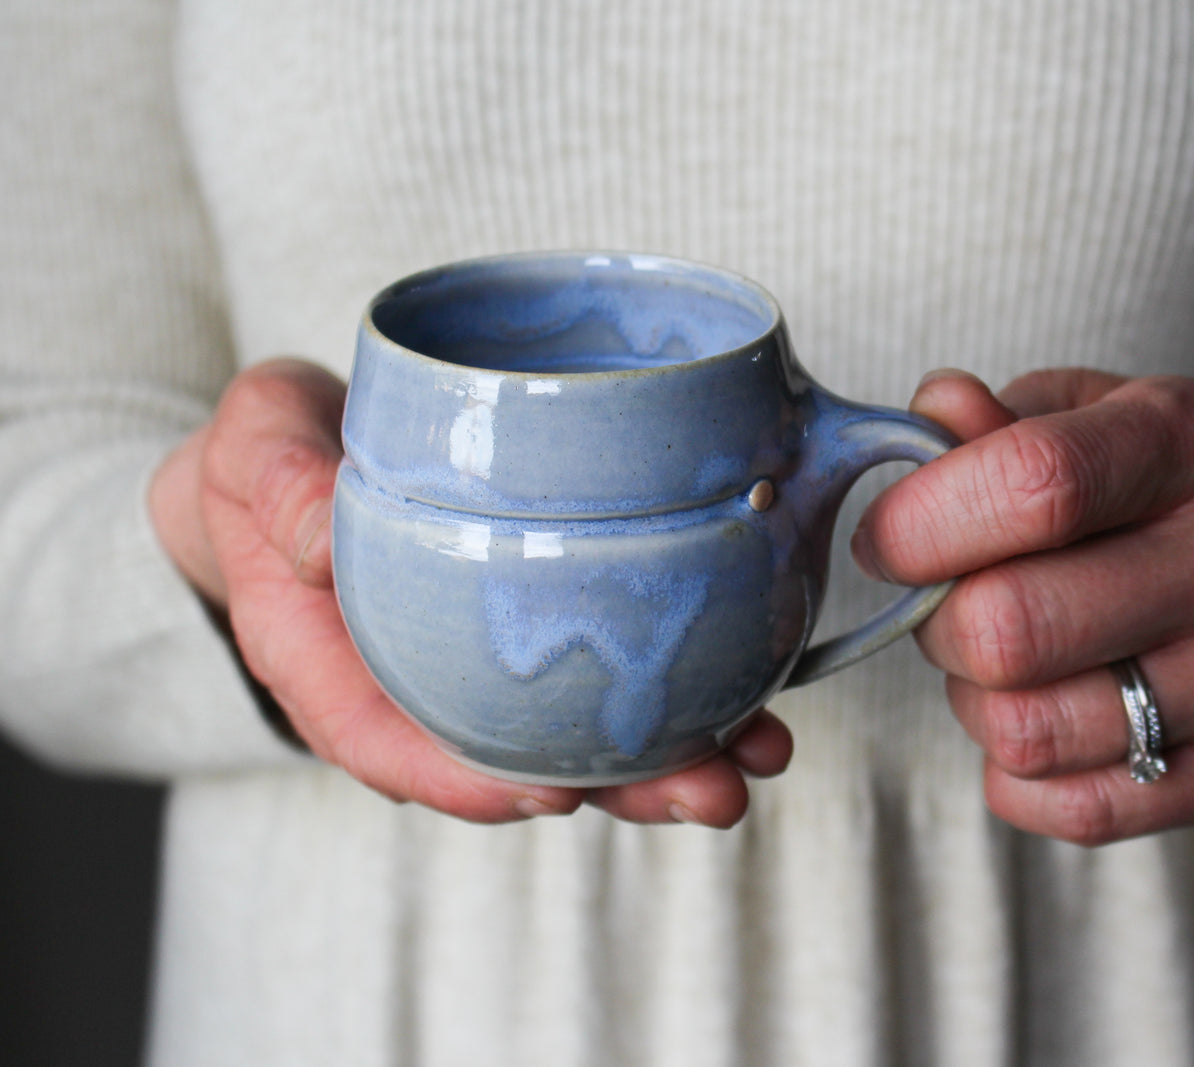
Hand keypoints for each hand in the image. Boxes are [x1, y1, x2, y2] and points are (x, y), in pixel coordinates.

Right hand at [148, 359, 791, 824]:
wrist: (300, 456)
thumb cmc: (272, 461)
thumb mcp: (256, 452)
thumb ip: (282, 492)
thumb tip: (321, 544)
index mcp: (328, 666)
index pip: (387, 746)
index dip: (467, 781)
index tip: (552, 792)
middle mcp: (411, 687)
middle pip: (509, 762)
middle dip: (616, 788)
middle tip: (710, 791)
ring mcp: (475, 670)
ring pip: (570, 733)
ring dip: (668, 754)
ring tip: (758, 752)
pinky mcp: (527, 633)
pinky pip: (595, 676)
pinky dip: (674, 689)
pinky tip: (750, 689)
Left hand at [852, 369, 1193, 849]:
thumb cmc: (1152, 497)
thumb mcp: (1083, 424)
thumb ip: (992, 427)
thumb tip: (934, 412)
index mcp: (1192, 442)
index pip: (1032, 485)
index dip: (919, 522)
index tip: (885, 541)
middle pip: (1009, 628)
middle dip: (938, 625)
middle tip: (946, 607)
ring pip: (1027, 731)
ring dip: (977, 705)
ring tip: (1006, 666)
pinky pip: (1075, 810)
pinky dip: (1022, 777)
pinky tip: (1047, 718)